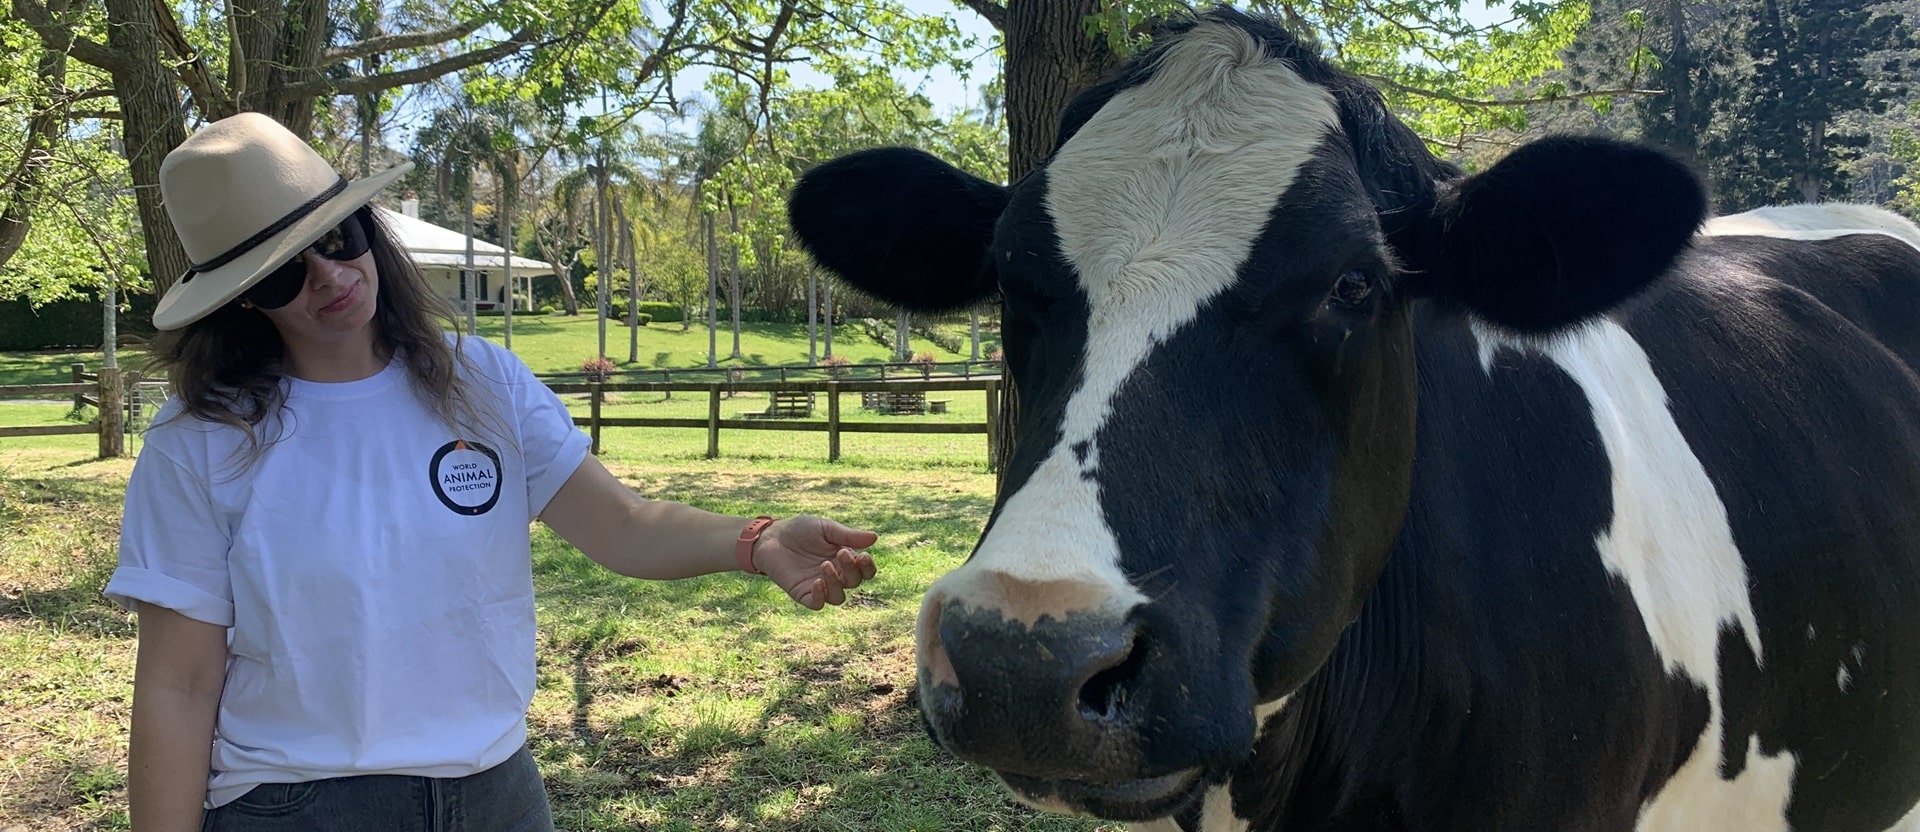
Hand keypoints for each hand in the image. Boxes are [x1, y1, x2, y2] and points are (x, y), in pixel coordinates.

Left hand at [753, 515, 878, 609]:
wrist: (770, 537)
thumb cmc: (799, 530)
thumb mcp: (825, 528)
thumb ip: (848, 536)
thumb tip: (875, 538)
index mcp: (844, 559)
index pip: (864, 571)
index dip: (868, 567)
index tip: (864, 556)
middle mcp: (835, 575)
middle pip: (854, 582)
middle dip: (852, 570)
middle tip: (841, 554)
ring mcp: (819, 586)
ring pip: (838, 597)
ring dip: (836, 584)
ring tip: (825, 565)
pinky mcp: (803, 593)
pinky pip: (817, 604)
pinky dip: (821, 596)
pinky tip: (818, 582)